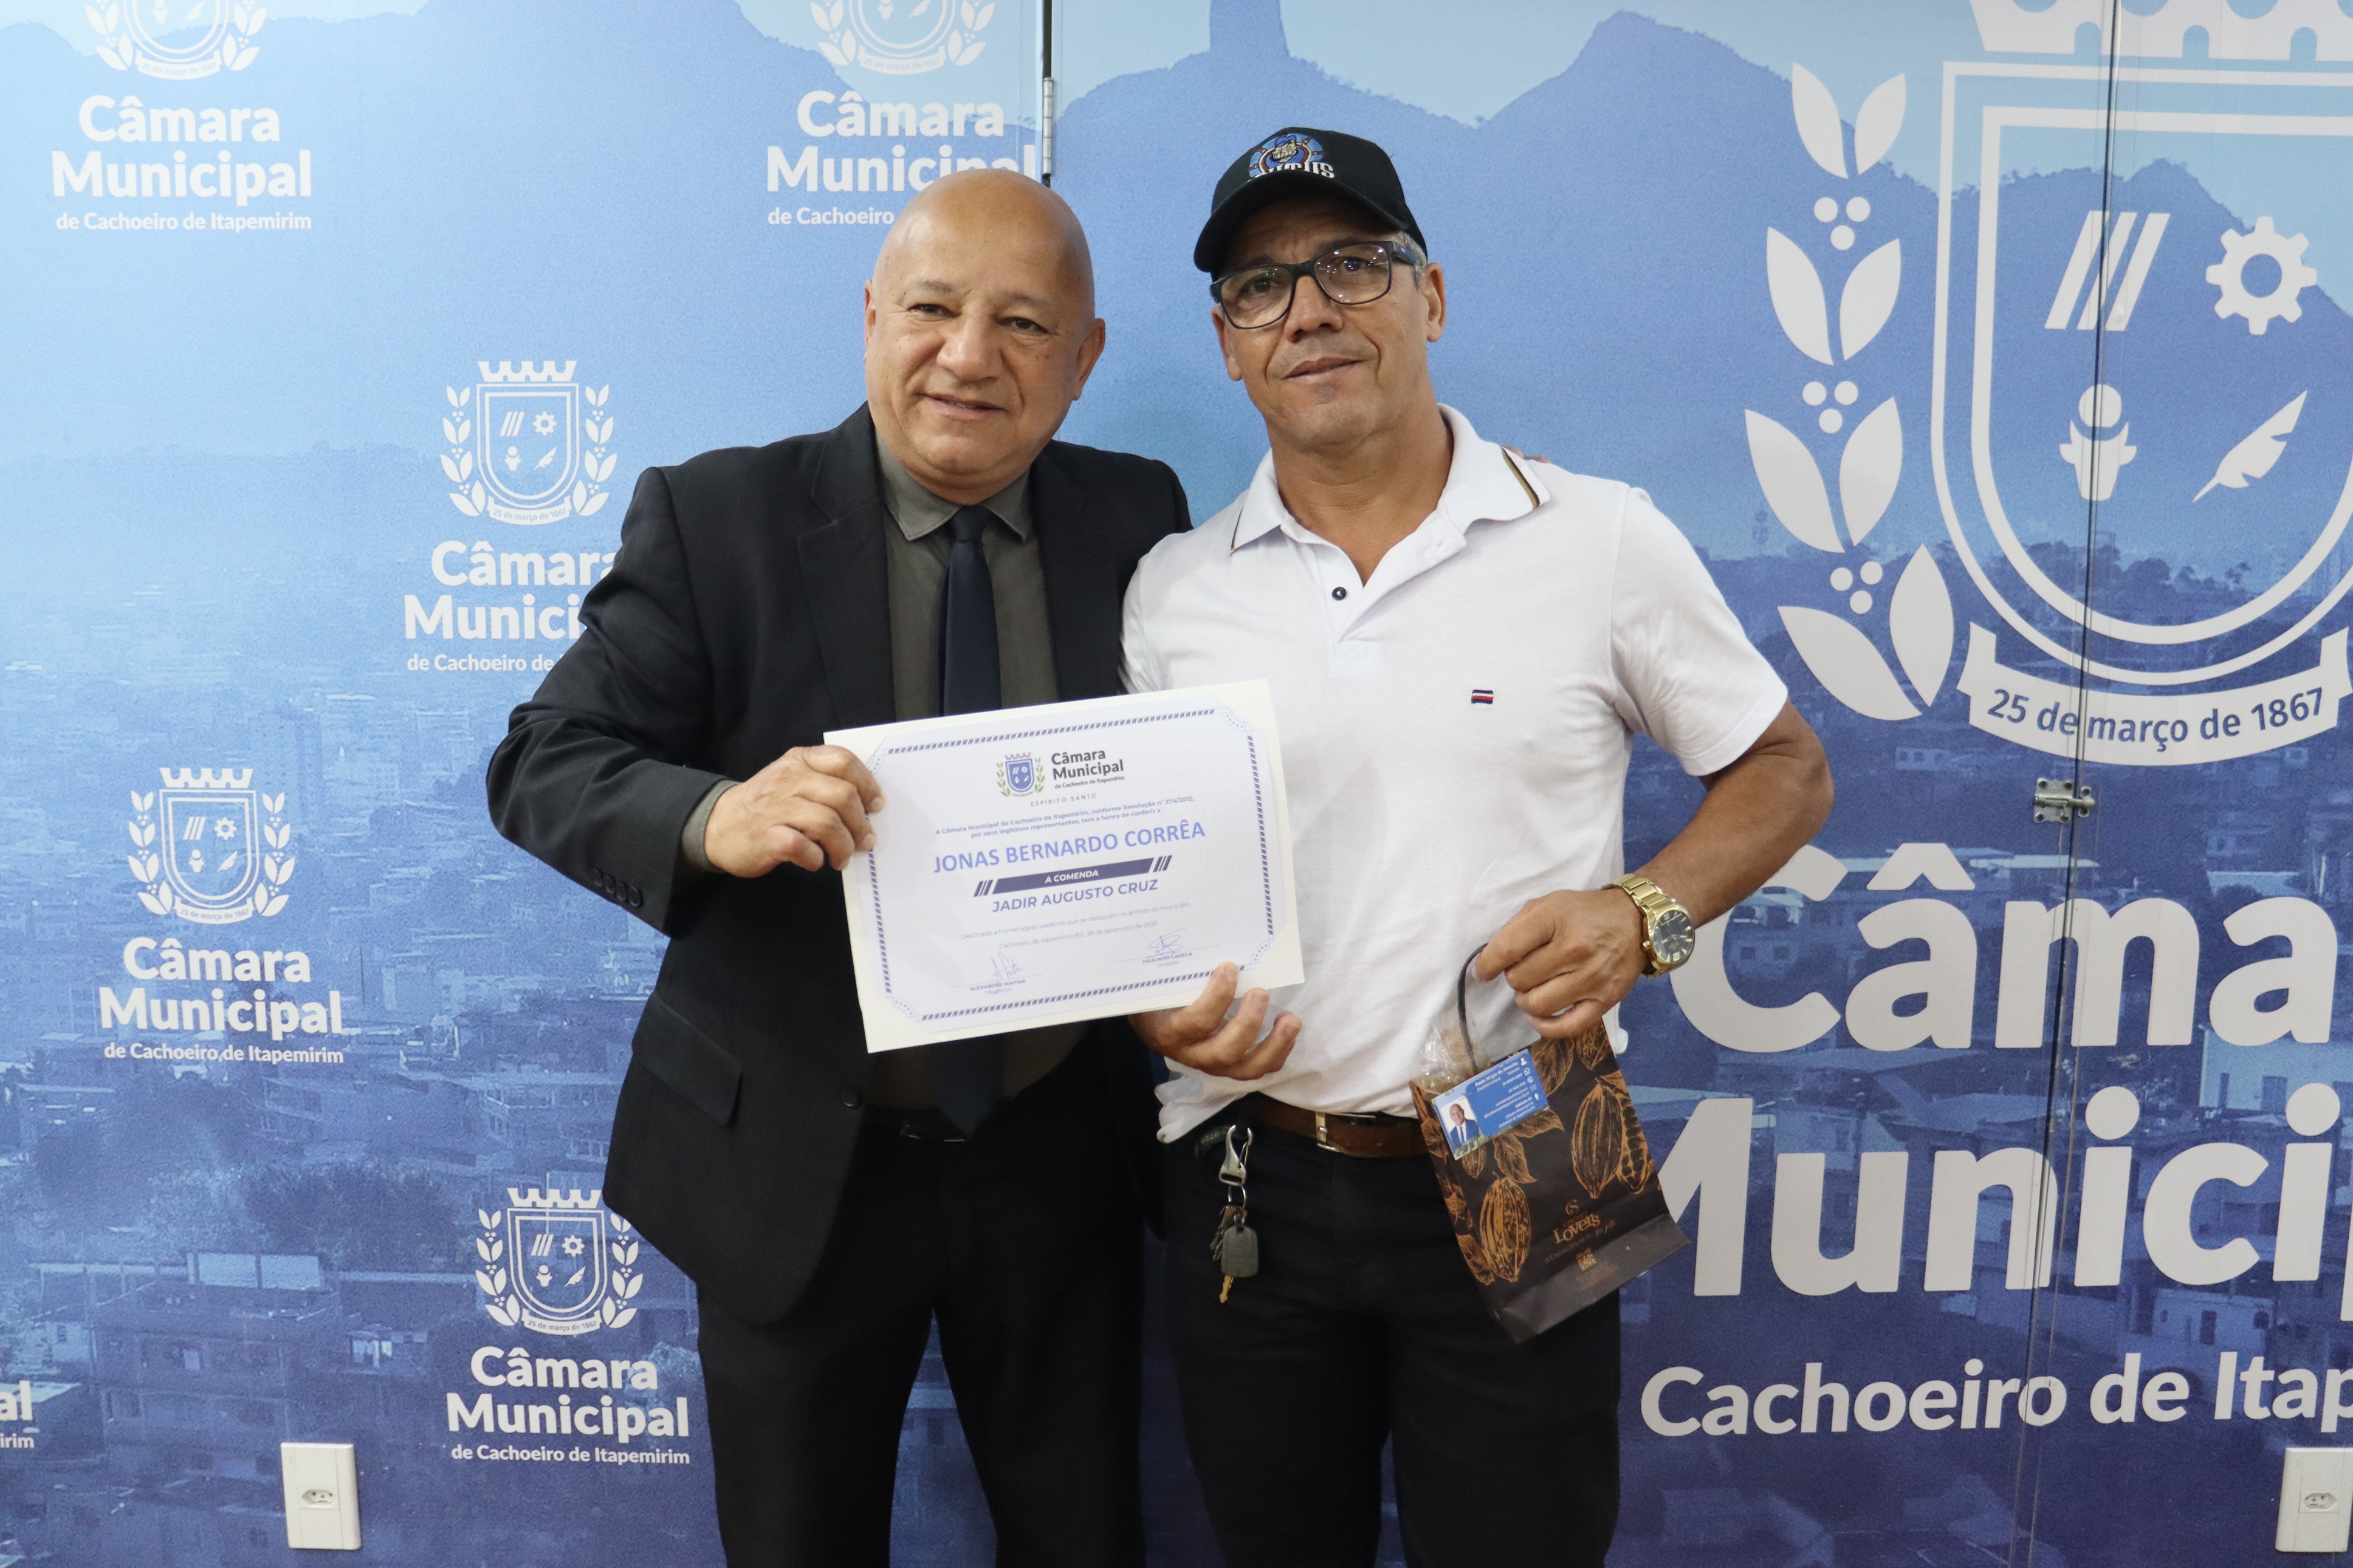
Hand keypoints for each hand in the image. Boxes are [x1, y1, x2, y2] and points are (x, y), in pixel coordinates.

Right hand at [703, 745, 883, 875]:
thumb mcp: (792, 779)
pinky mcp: (766, 837)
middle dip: (861, 823)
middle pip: (843, 795)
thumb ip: (824, 783)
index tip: (876, 806)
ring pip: (828, 822)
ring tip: (843, 857)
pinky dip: (816, 858)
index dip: (867, 784)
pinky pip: (803, 847)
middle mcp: (788, 779)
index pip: (842, 760)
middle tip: (865, 840)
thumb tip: (867, 805)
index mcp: (799, 761)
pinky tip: (815, 861)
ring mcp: (776, 808)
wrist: (717, 825)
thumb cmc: (766, 805)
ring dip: (844, 845)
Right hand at [1129, 962, 1300, 1080]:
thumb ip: (1183, 972)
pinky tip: (1287, 1028)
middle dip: (1248, 1022)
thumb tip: (1214, 941)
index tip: (1229, 966)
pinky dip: (1279, 1050)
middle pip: (1225, 1051)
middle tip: (1261, 992)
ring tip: (1291, 1020)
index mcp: (1170, 1031)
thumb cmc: (1160, 997)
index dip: (1217, 997)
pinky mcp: (1231, 1067)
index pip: (1196, 1022)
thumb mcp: (1162, 985)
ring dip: (1274, 1044)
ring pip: (1247, 1069)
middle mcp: (1192, 1054)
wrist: (1153, 1023)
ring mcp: (1213, 1064)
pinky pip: (1259, 1067)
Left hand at [1473, 887, 1647, 1039]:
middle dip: (1513, 977)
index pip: (1507, 949)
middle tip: (1524, 970)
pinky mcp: (1605, 1000)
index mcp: (1555, 919)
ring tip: (1533, 988)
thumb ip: (1516, 929)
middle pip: (1519, 979)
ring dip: (1526, 1000)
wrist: (1636, 922)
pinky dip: (1544, 1026)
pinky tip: (1538, 1015)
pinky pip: (1566, 1027)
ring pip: (1537, 1004)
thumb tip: (1488, 963)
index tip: (1483, 971)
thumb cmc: (1584, 913)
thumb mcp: (1548, 905)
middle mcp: (1574, 949)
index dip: (1487, 964)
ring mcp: (1592, 977)